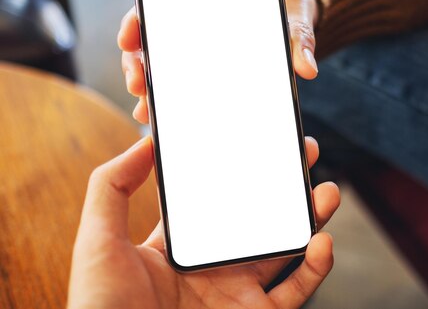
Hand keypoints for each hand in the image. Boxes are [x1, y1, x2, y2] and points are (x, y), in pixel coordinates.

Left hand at [67, 136, 338, 308]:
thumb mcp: (98, 241)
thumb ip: (112, 187)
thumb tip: (145, 143)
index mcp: (181, 244)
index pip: (218, 198)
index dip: (240, 168)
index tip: (257, 140)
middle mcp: (214, 265)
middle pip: (260, 218)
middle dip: (285, 186)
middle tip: (303, 154)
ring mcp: (238, 291)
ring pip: (286, 248)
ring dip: (311, 218)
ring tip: (325, 191)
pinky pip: (297, 290)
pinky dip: (316, 266)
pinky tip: (322, 241)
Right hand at [118, 0, 319, 123]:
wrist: (301, 15)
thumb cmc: (294, 6)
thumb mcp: (297, 15)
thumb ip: (300, 37)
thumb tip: (307, 69)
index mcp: (206, 4)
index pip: (158, 6)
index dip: (136, 22)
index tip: (129, 38)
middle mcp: (195, 29)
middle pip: (150, 44)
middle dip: (137, 65)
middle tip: (138, 83)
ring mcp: (198, 53)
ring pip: (160, 70)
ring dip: (148, 89)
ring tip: (146, 110)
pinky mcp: (210, 73)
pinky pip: (182, 87)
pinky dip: (169, 102)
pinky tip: (162, 122)